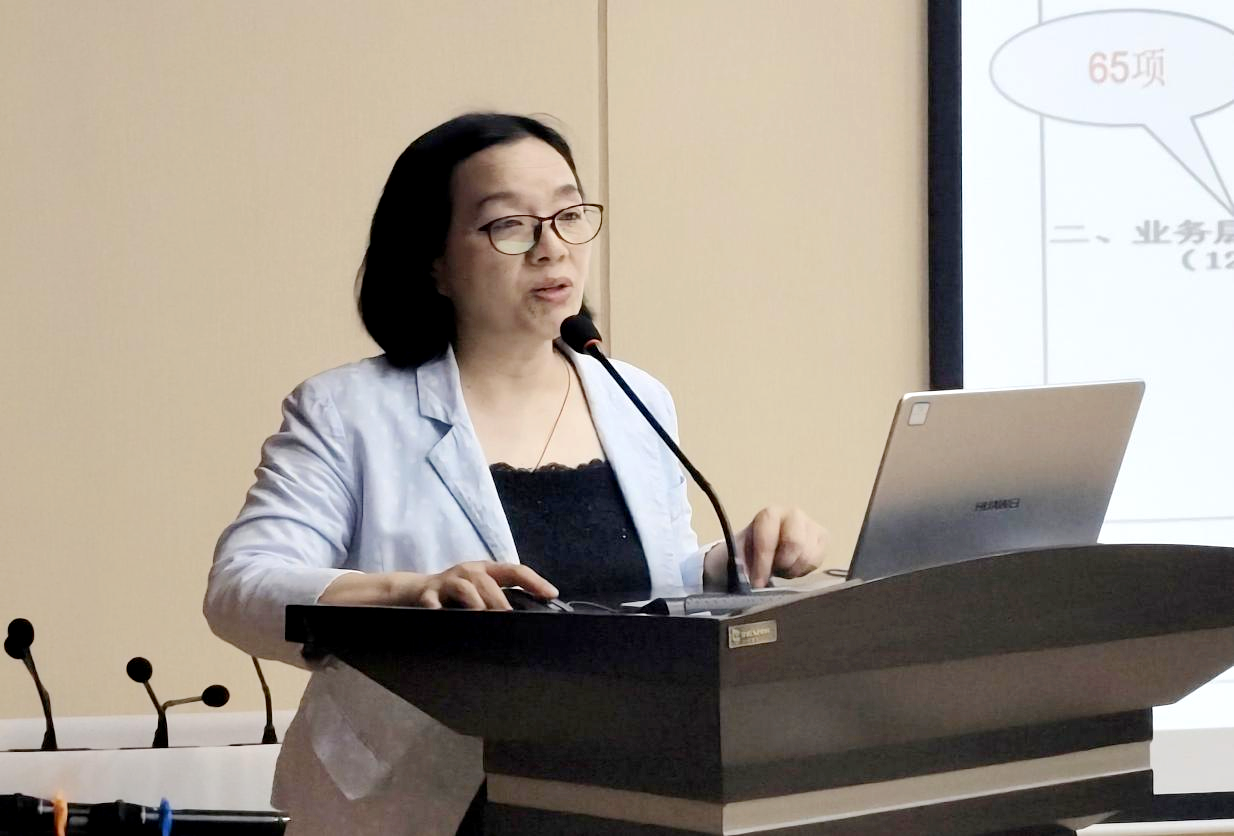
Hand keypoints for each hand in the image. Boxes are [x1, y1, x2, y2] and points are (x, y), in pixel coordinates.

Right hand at [319, 562, 558, 609]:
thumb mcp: (479, 593)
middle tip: (513, 621)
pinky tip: (445, 620)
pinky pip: (433, 602)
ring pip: (466, 589)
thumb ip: (500, 600)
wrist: (413, 593)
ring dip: (478, 604)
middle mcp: (468, 571)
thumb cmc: (455, 597)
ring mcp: (447, 581)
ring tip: (485, 618)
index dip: (534, 581)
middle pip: (489, 583)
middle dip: (502, 603)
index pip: (515, 571)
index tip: (552, 594)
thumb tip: (530, 620)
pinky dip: (439, 610)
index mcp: (486, 571)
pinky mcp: (427, 595)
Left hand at [704, 506, 827, 588]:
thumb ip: (743, 565)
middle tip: (773, 572)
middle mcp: (793, 513)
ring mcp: (811, 524)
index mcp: (769, 514)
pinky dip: (803, 570)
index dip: (763, 564)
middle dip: (782, 565)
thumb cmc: (752, 549)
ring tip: (781, 568)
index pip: (768, 539)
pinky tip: (793, 566)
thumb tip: (752, 581)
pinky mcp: (823, 537)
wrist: (766, 545)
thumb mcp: (741, 554)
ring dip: (792, 569)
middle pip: (794, 544)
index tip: (758, 583)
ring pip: (807, 556)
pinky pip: (817, 561)